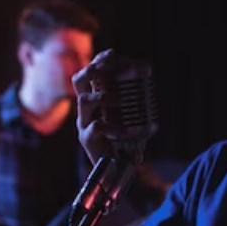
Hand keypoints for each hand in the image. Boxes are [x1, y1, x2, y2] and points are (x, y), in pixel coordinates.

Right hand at [73, 49, 151, 164]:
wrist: (118, 171)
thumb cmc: (127, 143)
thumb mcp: (132, 117)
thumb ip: (136, 97)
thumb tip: (147, 70)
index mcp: (94, 100)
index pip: (90, 74)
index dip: (99, 61)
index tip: (114, 54)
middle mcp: (86, 109)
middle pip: (79, 80)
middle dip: (95, 69)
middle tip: (114, 68)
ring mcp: (84, 123)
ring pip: (84, 100)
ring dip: (105, 95)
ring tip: (122, 99)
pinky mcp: (87, 140)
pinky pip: (98, 127)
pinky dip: (117, 126)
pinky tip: (132, 130)